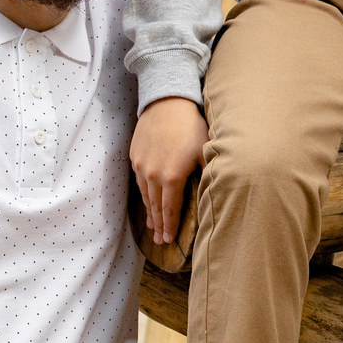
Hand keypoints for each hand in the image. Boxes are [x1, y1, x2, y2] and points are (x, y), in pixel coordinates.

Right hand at [130, 97, 208, 246]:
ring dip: (149, 212)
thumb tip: (208, 198)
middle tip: (159, 241)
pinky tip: (146, 198)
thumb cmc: (192, 126)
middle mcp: (153, 175)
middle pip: (155, 207)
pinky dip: (143, 193)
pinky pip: (139, 180)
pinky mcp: (134, 156)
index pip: (170, 210)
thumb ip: (204, 177)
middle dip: (158, 225)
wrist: (167, 102)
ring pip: (145, 195)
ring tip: (152, 225)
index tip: (168, 241)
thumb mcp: (204, 152)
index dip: (169, 227)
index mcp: (172, 178)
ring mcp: (141, 166)